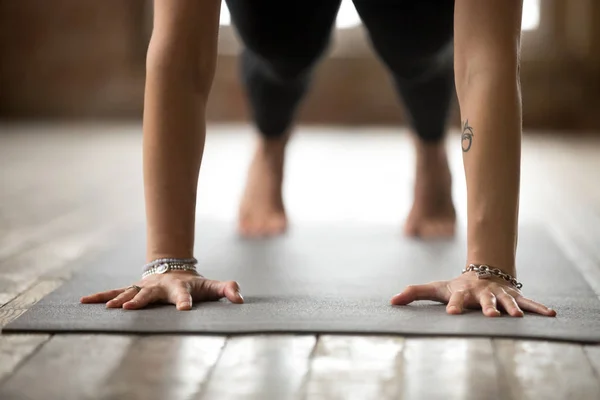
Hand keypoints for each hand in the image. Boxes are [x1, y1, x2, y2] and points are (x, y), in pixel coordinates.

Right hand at [80, 271, 243, 310]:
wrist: (176, 270)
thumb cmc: (196, 285)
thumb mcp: (213, 287)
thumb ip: (227, 290)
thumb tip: (240, 299)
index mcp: (181, 288)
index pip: (184, 295)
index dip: (185, 301)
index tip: (185, 309)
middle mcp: (160, 286)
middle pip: (150, 294)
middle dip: (141, 300)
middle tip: (131, 307)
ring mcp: (145, 287)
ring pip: (129, 292)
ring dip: (119, 299)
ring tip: (110, 308)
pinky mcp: (133, 289)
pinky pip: (115, 292)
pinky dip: (101, 297)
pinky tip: (85, 302)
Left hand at [390, 271, 555, 316]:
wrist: (483, 271)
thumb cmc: (456, 285)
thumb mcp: (436, 288)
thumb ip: (413, 293)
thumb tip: (391, 301)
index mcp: (463, 292)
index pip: (456, 299)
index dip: (454, 305)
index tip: (451, 313)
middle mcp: (482, 293)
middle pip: (485, 301)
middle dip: (487, 308)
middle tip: (489, 316)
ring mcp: (500, 294)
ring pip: (507, 302)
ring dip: (513, 309)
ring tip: (518, 317)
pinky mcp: (514, 297)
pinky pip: (529, 303)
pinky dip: (539, 308)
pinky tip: (552, 315)